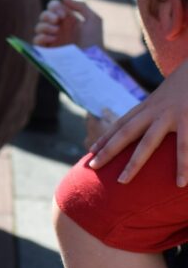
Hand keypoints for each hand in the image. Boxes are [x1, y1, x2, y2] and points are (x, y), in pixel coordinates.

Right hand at [33, 0, 103, 49]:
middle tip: (57, 21)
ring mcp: (51, 40)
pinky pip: (36, 41)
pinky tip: (52, 39)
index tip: (63, 14)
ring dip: (45, 26)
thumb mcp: (93, 20)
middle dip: (48, 15)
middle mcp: (58, 29)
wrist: (91, 61)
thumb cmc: (95, 41)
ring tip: (56, 32)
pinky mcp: (47, 50)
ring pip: (38, 27)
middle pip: (43, 15)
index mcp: (67, 20)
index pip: (53, 7)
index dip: (54, 7)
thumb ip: (80, 6)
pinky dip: (41, 37)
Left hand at [89, 57, 187, 185]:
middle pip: (125, 133)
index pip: (121, 123)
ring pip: (148, 143)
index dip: (105, 138)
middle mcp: (155, 111)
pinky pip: (184, 146)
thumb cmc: (187, 85)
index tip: (90, 152)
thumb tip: (147, 127)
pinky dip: (183, 165)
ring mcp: (171, 115)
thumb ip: (157, 111)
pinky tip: (179, 182)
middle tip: (91, 167)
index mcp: (149, 106)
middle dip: (107, 150)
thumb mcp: (168, 97)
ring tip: (122, 182)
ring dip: (133, 163)